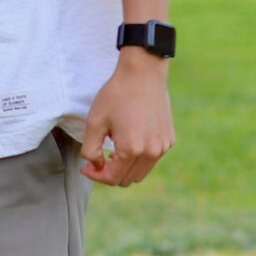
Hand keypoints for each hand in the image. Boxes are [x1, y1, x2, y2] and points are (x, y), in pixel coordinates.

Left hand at [80, 49, 175, 185]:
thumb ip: (91, 149)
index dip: (96, 175)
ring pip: (142, 172)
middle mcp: (151, 152)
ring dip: (125, 167)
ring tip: (111, 151)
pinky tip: (128, 140)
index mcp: (132, 149)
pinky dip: (138, 157)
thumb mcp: (94, 121)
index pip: (113, 178)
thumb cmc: (116, 96)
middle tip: (97, 160)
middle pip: (129, 179)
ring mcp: (163, 147)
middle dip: (110, 174)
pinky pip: (152, 158)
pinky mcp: (169, 140)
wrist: (143, 75)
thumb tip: (96, 165)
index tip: (87, 167)